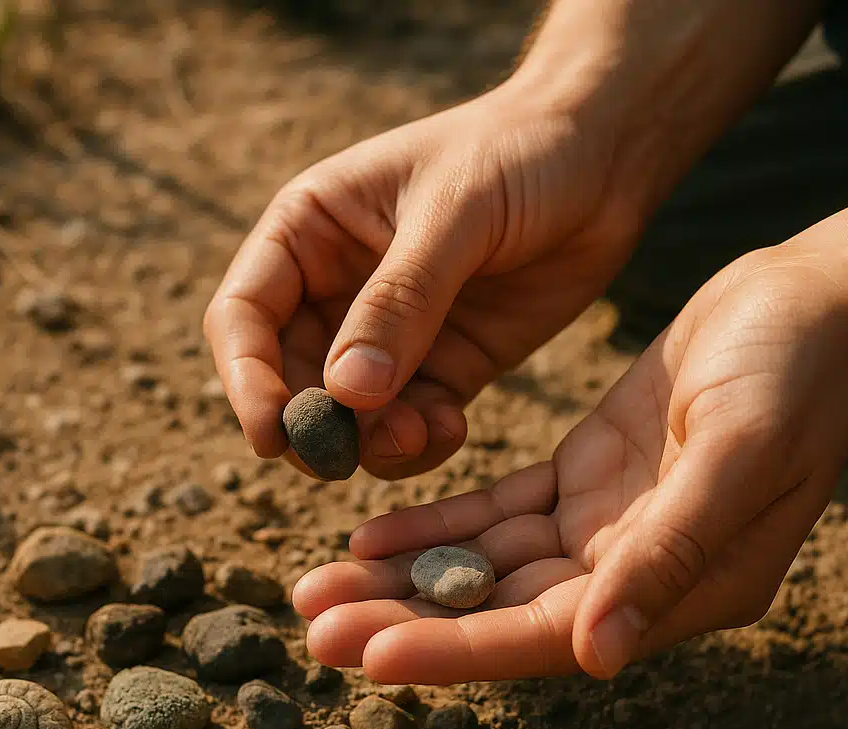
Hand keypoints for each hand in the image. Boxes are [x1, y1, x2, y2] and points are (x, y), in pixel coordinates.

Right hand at [204, 78, 642, 479]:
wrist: (604, 160)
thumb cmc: (519, 154)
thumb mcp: (454, 215)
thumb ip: (400, 301)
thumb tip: (345, 393)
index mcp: (309, 232)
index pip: (243, 316)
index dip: (246, 380)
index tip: (271, 435)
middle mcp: (334, 289)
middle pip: (287, 381)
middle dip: (314, 427)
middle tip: (349, 456)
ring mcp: (387, 336)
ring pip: (346, 417)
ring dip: (369, 444)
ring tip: (420, 433)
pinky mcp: (440, 369)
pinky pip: (406, 426)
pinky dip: (417, 443)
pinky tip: (451, 428)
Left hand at [292, 243, 847, 682]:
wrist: (805, 308)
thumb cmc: (795, 375)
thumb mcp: (741, 453)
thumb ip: (669, 554)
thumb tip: (595, 652)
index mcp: (679, 588)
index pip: (545, 635)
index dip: (456, 649)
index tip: (369, 657)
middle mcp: (630, 575)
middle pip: (497, 611)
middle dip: (402, 619)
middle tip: (313, 625)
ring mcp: (601, 529)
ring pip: (482, 566)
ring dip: (400, 576)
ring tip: (318, 585)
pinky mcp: (581, 482)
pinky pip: (494, 515)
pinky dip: (435, 527)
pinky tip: (372, 532)